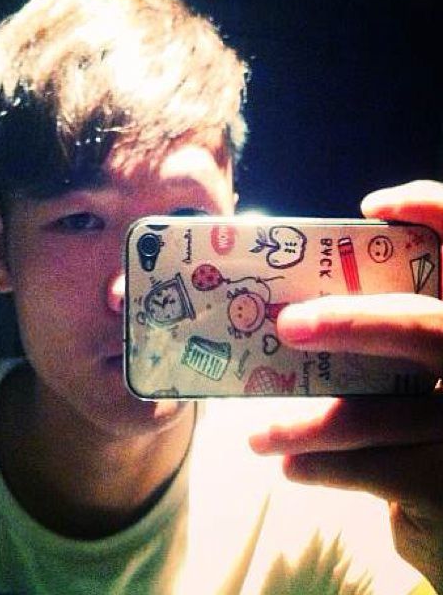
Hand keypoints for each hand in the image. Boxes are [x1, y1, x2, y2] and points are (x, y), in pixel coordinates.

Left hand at [249, 180, 442, 589]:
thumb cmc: (437, 395)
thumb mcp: (432, 346)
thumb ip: (405, 325)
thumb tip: (321, 291)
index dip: (433, 211)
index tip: (374, 205)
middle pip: (420, 328)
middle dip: (351, 323)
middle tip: (287, 325)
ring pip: (378, 417)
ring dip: (306, 424)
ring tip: (256, 435)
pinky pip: (375, 473)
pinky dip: (326, 469)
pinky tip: (292, 466)